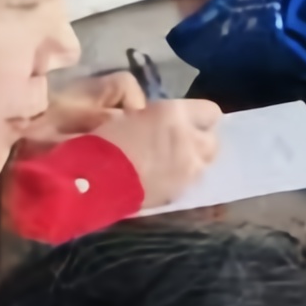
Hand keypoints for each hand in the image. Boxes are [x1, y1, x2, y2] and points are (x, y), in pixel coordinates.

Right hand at [38, 70, 222, 201]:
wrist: (92, 181)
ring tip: (173, 162)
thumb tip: (167, 121)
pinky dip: (183, 179)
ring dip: (194, 160)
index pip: (211, 112)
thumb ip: (158, 116)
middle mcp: (189, 140)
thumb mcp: (131, 116)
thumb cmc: (104, 141)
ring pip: (205, 163)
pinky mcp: (178, 193)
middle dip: (200, 140)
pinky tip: (164, 178)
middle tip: (181, 143)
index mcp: (175, 114)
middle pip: (213, 140)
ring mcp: (187, 169)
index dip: (199, 117)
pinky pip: (191, 182)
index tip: (186, 121)